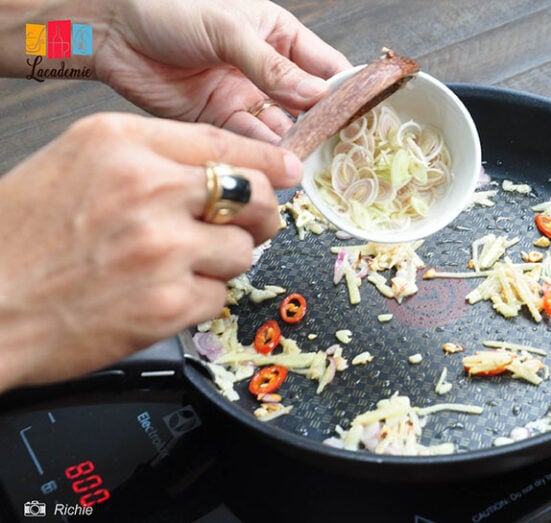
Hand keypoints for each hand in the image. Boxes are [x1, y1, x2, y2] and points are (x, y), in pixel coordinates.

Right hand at [0, 112, 301, 391]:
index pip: (224, 144)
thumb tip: (222, 170)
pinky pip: (219, 296)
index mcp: (121, 145)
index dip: (268, 161)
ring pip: (243, 250)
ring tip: (177, 266)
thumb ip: (149, 157)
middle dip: (262, 214)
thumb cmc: (18, 239)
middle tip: (250, 225)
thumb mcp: (76, 164)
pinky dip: (199, 298)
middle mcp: (148, 190)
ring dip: (221, 261)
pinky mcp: (169, 304)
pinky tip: (160, 295)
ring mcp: (163, 249)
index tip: (288, 171)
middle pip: (255, 196)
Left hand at [94, 0, 350, 142]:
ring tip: (306, 157)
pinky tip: (274, 159)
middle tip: (336, 145)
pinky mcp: (217, 120)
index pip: (325, 66)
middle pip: (307, 103)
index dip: (344, 89)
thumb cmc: (170, 8)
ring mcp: (243, 96)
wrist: (111, 28)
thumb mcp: (230, 30)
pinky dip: (261, 151)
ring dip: (293, 142)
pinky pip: (247, 139)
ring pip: (280, 126)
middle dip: (321, 123)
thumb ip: (273, 67)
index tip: (362, 114)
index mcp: (278, 35)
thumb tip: (317, 95)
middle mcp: (265, 70)